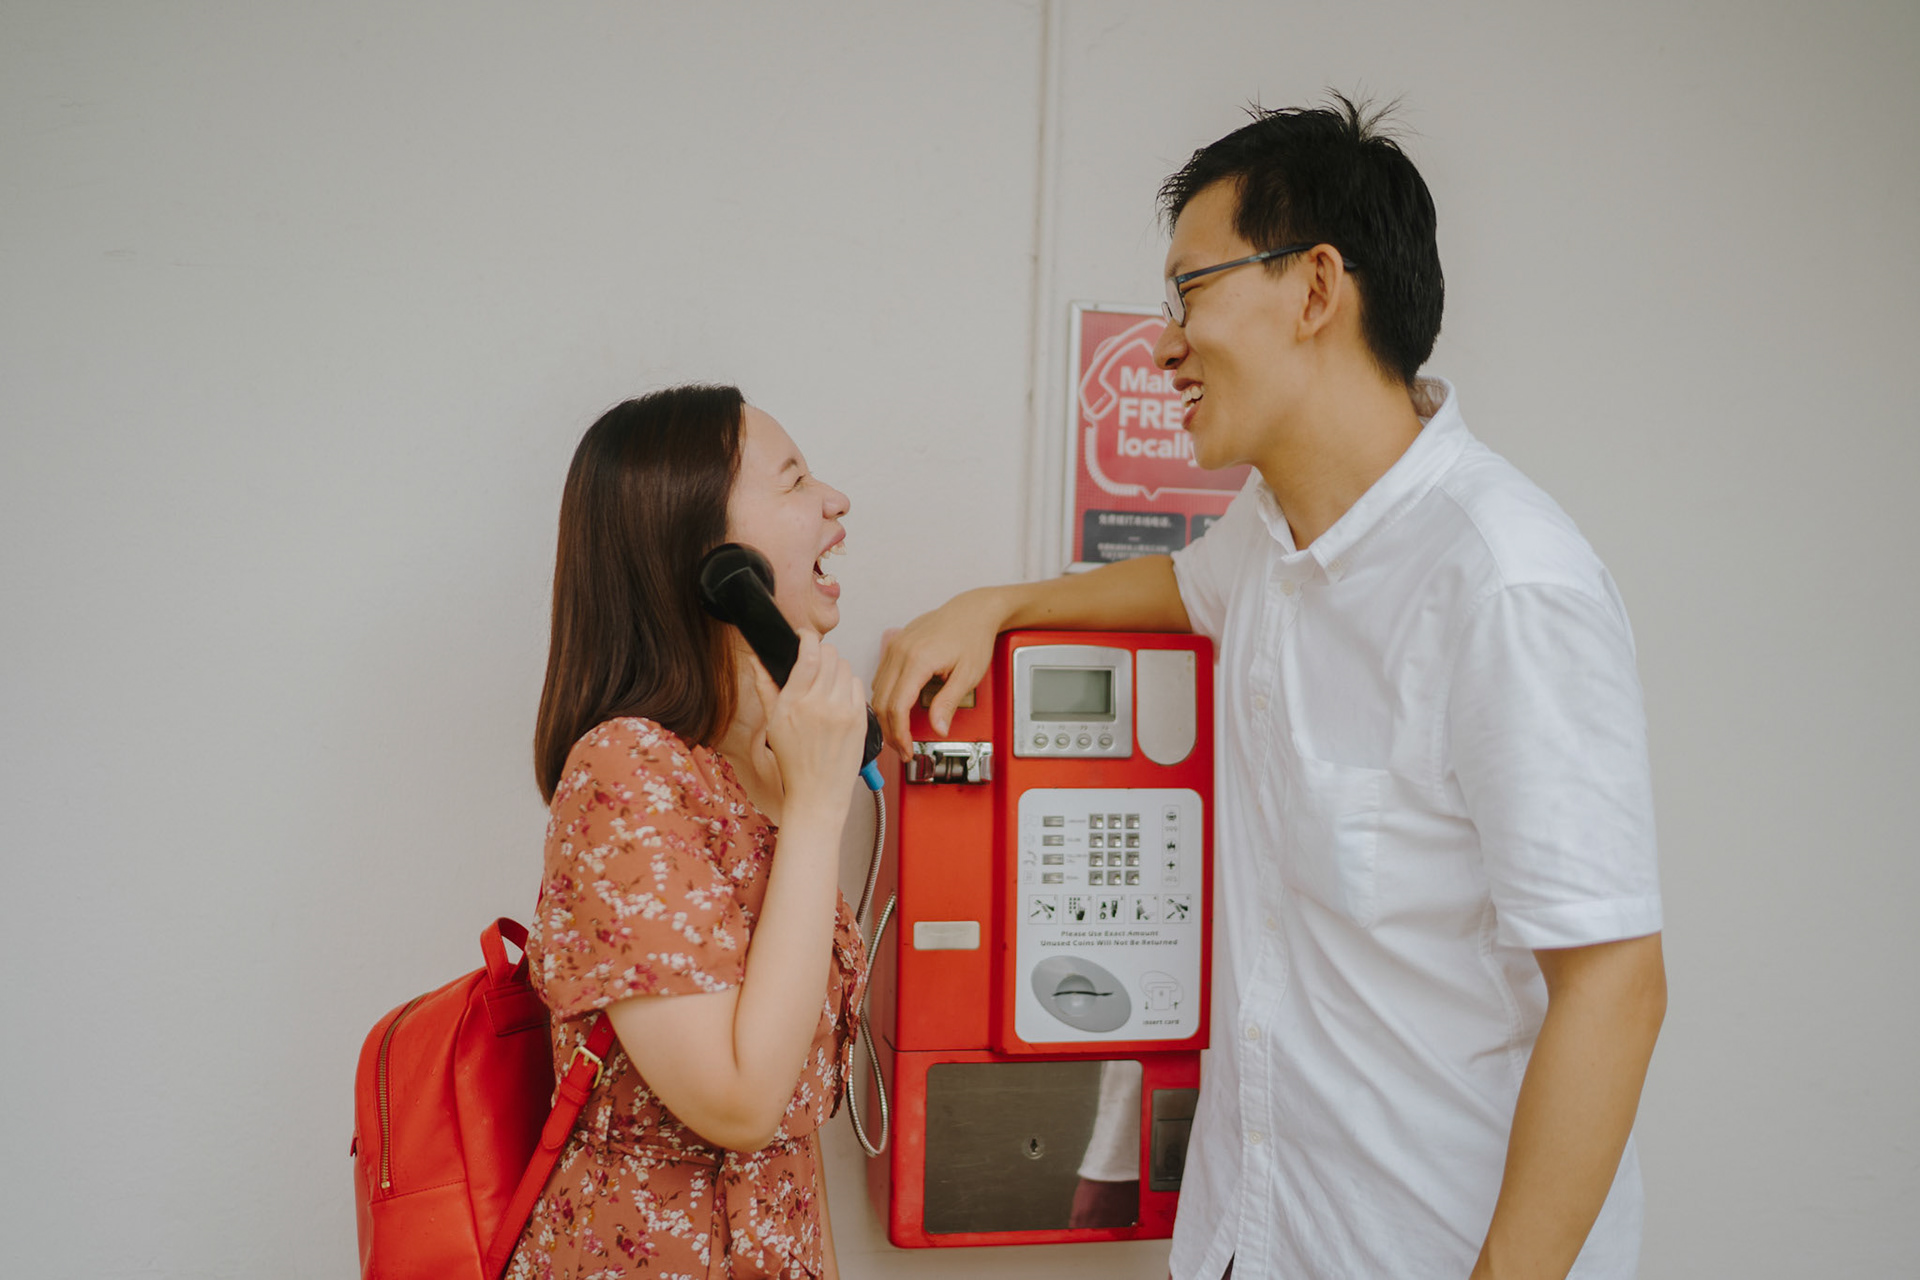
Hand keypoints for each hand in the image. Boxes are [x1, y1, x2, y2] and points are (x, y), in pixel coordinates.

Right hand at [751, 632, 866, 816]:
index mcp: (794, 703)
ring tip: (826, 685)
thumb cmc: (794, 762)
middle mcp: (820, 704)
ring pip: (845, 667)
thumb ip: (765, 686)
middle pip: (830, 655)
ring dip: (835, 669)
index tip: (804, 637)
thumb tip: (756, 659)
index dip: (808, 638)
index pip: (809, 654)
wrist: (818, 793)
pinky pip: (857, 684)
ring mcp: (843, 711)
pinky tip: (838, 699)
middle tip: (815, 664)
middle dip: (822, 654)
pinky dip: (848, 685)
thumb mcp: (772, 722)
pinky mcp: (859, 719)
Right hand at [871, 586, 1009, 752]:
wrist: (973, 610)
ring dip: (885, 716)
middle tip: (902, 748)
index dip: (900, 734)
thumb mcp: (968, 674)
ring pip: (876, 691)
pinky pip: (880, 677)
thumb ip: (948, 703)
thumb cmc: (973, 636)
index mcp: (917, 660)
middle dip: (890, 731)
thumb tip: (938, 728)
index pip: (897, 707)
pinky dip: (884, 698)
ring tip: (900, 733)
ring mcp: (894, 646)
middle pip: (882, 702)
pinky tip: (897, 710)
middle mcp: (900, 651)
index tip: (907, 748)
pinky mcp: (894, 645)